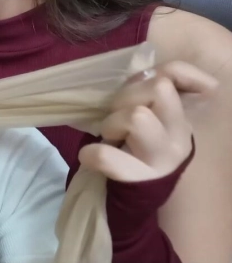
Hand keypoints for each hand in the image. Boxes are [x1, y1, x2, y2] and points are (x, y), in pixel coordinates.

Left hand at [79, 61, 217, 182]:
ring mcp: (162, 159)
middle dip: (126, 96)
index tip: (145, 78)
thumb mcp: (146, 119)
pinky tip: (89, 156)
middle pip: (159, 88)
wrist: (134, 197)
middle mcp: (178, 135)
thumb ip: (143, 94)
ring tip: (109, 137)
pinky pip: (107, 156)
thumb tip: (143, 71)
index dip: (164, 69)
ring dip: (112, 124)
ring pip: (138, 117)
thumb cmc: (134, 149)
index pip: (177, 76)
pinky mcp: (139, 178)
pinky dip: (92, 153)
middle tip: (116, 116)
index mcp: (178, 116)